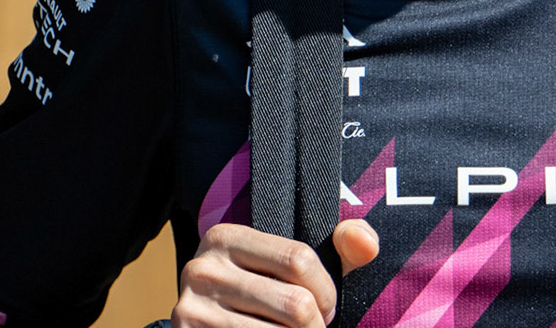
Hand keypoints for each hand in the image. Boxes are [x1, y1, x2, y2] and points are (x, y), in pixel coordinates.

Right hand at [172, 220, 378, 325]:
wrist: (207, 327)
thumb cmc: (264, 293)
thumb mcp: (294, 264)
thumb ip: (343, 247)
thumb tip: (365, 241)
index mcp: (226, 237)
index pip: (299, 259)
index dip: (326, 290)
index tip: (325, 306)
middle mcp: (202, 270)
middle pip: (294, 303)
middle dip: (316, 324)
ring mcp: (191, 310)